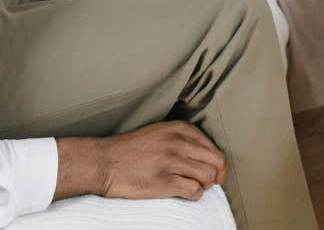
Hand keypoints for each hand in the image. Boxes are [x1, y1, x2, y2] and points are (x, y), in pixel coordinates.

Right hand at [55, 123, 226, 201]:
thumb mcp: (159, 132)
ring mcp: (172, 162)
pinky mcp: (165, 182)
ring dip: (205, 186)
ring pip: (208, 176)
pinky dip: (195, 196)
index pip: (212, 146)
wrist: (106, 162)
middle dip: (217, 174)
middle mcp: (178, 142)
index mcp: (178, 128)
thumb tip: (205, 154)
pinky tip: (186, 194)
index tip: (214, 171)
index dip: (216, 162)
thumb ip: (182, 138)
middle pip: (215, 161)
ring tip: (195, 187)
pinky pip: (194, 191)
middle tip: (211, 183)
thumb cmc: (132, 149)